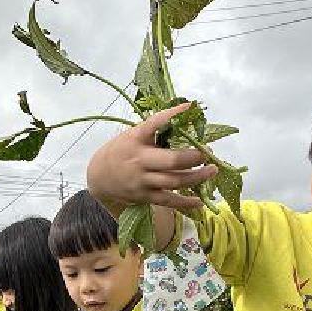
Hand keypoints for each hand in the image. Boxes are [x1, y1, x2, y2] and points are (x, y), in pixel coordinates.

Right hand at [86, 102, 218, 213]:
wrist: (99, 177)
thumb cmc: (121, 151)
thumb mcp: (131, 136)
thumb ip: (153, 131)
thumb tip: (185, 120)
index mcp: (135, 140)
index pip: (153, 124)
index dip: (170, 116)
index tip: (188, 108)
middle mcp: (139, 161)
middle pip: (171, 161)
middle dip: (193, 157)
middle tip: (207, 153)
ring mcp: (143, 181)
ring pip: (174, 181)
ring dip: (196, 177)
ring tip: (212, 170)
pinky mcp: (145, 197)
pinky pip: (168, 201)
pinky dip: (185, 202)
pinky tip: (200, 201)